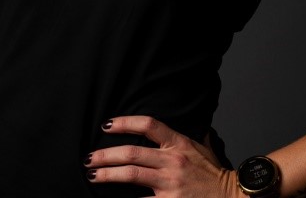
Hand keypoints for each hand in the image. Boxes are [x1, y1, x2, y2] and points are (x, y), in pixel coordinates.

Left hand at [85, 115, 238, 196]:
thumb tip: (196, 124)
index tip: (107, 125)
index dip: (125, 122)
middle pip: (132, 152)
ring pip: (131, 174)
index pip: (148, 124)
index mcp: (179, 143)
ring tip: (93, 175)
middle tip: (89, 158)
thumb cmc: (216, 176)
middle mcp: (172, 161)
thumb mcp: (205, 149)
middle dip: (106, 155)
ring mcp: (170, 183)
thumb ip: (195, 136)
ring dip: (108, 175)